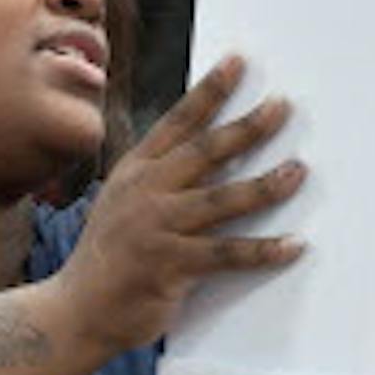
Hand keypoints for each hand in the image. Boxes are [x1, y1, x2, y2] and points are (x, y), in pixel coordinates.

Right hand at [56, 55, 305, 353]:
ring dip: (265, 184)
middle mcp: (144, 192)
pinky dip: (262, 250)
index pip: (177, 122)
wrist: (76, 311)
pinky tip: (292, 245)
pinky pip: (227, 254)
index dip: (209, 91)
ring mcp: (156, 228)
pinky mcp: (170, 266)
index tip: (238, 63)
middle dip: (247, 126)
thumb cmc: (106, 260)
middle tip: (281, 107)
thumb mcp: (121, 205)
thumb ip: (158, 181)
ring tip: (298, 170)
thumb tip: (211, 158)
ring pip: (222, 199)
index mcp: (134, 173)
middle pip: (205, 151)